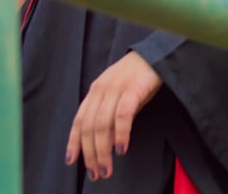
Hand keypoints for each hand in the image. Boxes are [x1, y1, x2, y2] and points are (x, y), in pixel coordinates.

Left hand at [65, 51, 162, 179]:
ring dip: (103, 150)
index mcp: (95, 92)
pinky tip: (121, 149)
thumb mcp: (120, 97)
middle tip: (95, 173)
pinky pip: (122, 115)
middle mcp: (101, 90)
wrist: (156, 55)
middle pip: (89, 127)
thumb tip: (105, 145)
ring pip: (102, 125)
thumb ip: (110, 118)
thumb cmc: (138, 78)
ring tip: (107, 168)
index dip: (73, 142)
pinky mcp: (133, 89)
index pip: (79, 120)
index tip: (71, 161)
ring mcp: (116, 89)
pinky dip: (120, 134)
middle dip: (90, 153)